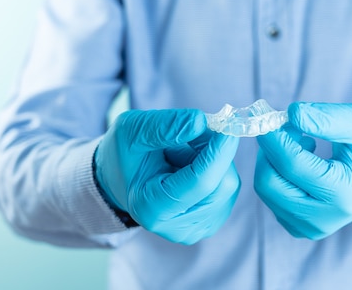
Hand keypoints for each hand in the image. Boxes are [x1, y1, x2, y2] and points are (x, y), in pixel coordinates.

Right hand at [95, 109, 239, 244]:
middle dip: (214, 152)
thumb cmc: (125, 154)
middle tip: (193, 132)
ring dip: (213, 159)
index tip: (229, 126)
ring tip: (181, 153)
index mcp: (152, 209)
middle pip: (222, 184)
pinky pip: (227, 187)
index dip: (218, 153)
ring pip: (228, 184)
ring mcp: (198, 229)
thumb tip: (201, 122)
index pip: (201, 182)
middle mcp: (177, 228)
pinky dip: (215, 169)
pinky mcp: (212, 221)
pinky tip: (190, 166)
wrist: (121, 177)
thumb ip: (164, 126)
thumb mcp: (132, 130)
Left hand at [254, 102, 351, 239]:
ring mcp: (308, 228)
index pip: (292, 165)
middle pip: (269, 182)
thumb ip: (328, 118)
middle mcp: (323, 219)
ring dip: (273, 159)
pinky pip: (271, 196)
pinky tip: (300, 163)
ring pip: (265, 189)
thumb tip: (292, 113)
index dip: (274, 139)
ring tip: (302, 142)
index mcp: (344, 195)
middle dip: (270, 149)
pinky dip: (277, 173)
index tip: (268, 117)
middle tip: (288, 127)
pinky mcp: (297, 227)